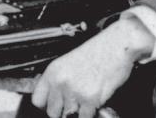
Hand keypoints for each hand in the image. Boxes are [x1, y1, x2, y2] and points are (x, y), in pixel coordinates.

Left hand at [31, 16, 153, 117]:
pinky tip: (95, 101)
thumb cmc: (98, 51)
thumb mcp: (70, 62)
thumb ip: (59, 80)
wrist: (118, 44)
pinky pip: (84, 117)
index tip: (55, 104)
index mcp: (53, 71)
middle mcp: (61, 81)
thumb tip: (52, 98)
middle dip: (64, 110)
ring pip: (68, 116)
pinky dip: (90, 113)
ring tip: (87, 99)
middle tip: (76, 101)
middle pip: (52, 112)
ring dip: (78, 112)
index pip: (37, 100)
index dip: (47, 104)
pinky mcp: (90, 98)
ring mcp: (75, 91)